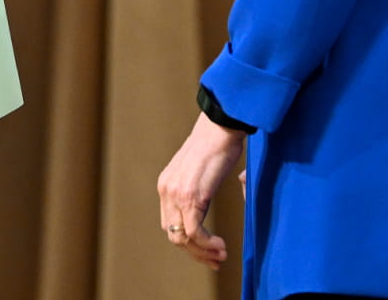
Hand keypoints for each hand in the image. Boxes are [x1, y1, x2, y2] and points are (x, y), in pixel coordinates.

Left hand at [156, 112, 243, 269]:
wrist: (221, 126)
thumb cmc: (218, 143)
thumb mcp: (201, 170)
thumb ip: (199, 189)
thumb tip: (215, 201)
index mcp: (167, 185)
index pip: (171, 225)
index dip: (188, 243)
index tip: (208, 250)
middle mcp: (166, 190)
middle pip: (174, 235)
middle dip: (195, 253)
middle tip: (215, 260)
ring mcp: (176, 194)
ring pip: (183, 238)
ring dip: (203, 252)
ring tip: (221, 256)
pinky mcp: (191, 197)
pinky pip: (194, 232)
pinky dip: (206, 244)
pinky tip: (221, 246)